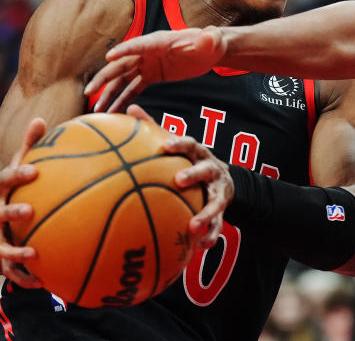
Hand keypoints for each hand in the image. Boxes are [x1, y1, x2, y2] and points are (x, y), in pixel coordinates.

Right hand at [0, 119, 46, 287]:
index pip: (6, 179)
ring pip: (0, 246)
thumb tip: (40, 118)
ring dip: (15, 252)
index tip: (33, 170)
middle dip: (11, 211)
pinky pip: (10, 271)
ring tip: (33, 255)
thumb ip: (30, 146)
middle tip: (28, 210)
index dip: (18, 174)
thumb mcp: (17, 166)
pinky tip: (44, 282)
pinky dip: (24, 277)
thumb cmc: (10, 188)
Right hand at [85, 27, 226, 112]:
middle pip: (121, 65)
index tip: (109, 57)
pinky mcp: (151, 75)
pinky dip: (123, 99)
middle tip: (90, 91)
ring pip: (123, 79)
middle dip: (105, 78)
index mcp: (159, 41)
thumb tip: (210, 34)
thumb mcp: (211, 41)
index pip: (139, 45)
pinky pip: (133, 88)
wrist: (210, 51)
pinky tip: (114, 112)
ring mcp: (147, 64)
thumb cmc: (210, 44)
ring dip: (109, 94)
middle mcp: (148, 52)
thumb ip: (209, 39)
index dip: (125, 50)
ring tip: (98, 111)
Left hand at [159, 129, 234, 249]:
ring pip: (216, 200)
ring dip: (207, 213)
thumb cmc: (190, 161)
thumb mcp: (178, 145)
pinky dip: (210, 234)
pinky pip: (218, 223)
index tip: (165, 146)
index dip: (179, 144)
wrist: (225, 179)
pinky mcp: (223, 209)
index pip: (191, 144)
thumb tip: (130, 107)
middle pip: (206, 169)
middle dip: (194, 174)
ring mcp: (219, 190)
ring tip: (194, 225)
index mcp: (199, 153)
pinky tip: (200, 246)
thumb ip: (154, 127)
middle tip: (178, 180)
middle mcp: (212, 169)